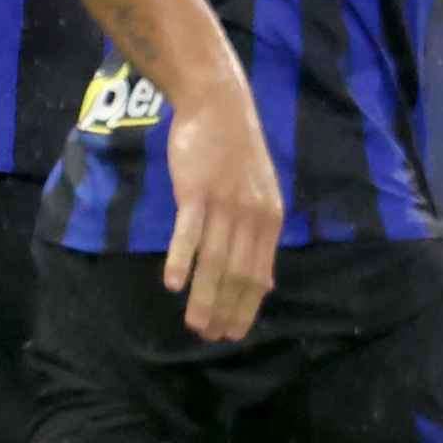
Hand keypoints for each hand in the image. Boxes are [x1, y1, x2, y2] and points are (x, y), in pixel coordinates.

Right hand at [162, 81, 285, 341]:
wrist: (218, 106)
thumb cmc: (235, 153)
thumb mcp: (262, 196)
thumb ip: (261, 239)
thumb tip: (267, 283)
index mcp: (270, 219)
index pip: (259, 275)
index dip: (246, 307)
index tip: (233, 334)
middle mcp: (252, 215)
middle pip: (237, 273)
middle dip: (224, 310)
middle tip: (209, 336)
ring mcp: (224, 203)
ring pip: (214, 260)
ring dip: (203, 296)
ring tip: (193, 324)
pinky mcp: (197, 191)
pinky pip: (189, 231)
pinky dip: (180, 259)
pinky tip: (172, 284)